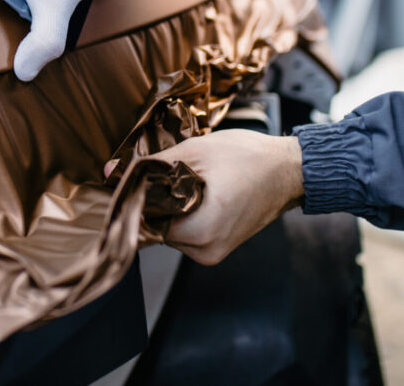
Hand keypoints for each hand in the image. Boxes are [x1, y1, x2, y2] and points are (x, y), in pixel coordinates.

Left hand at [150, 129, 304, 265]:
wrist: (289, 170)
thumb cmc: (250, 158)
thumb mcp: (196, 151)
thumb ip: (153, 165)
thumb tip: (115, 172)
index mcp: (202, 232)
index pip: (148, 221)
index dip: (144, 196)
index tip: (146, 177)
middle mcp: (206, 251)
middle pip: (158, 228)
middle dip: (159, 201)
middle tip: (173, 175)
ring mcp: (214, 252)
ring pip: (171, 231)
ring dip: (172, 208)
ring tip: (192, 182)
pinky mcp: (219, 247)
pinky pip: (187, 233)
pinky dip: (186, 214)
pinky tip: (200, 193)